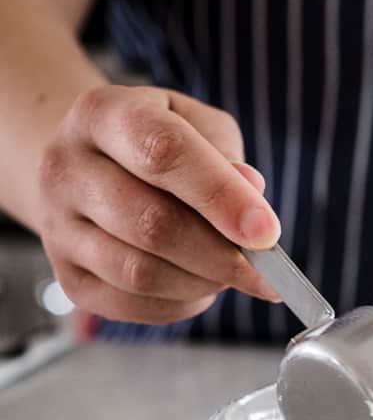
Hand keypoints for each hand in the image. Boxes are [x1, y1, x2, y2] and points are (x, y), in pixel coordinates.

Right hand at [37, 85, 280, 323]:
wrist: (89, 166)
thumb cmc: (154, 144)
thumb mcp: (196, 127)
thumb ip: (226, 157)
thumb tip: (251, 193)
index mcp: (102, 115)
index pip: (163, 152)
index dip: (221, 196)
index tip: (266, 231)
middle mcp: (66, 169)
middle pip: (151, 223)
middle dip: (220, 254)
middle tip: (263, 268)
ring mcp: (58, 228)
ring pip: (141, 273)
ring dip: (203, 282)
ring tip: (230, 272)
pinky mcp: (68, 277)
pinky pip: (132, 305)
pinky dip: (180, 304)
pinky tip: (199, 286)